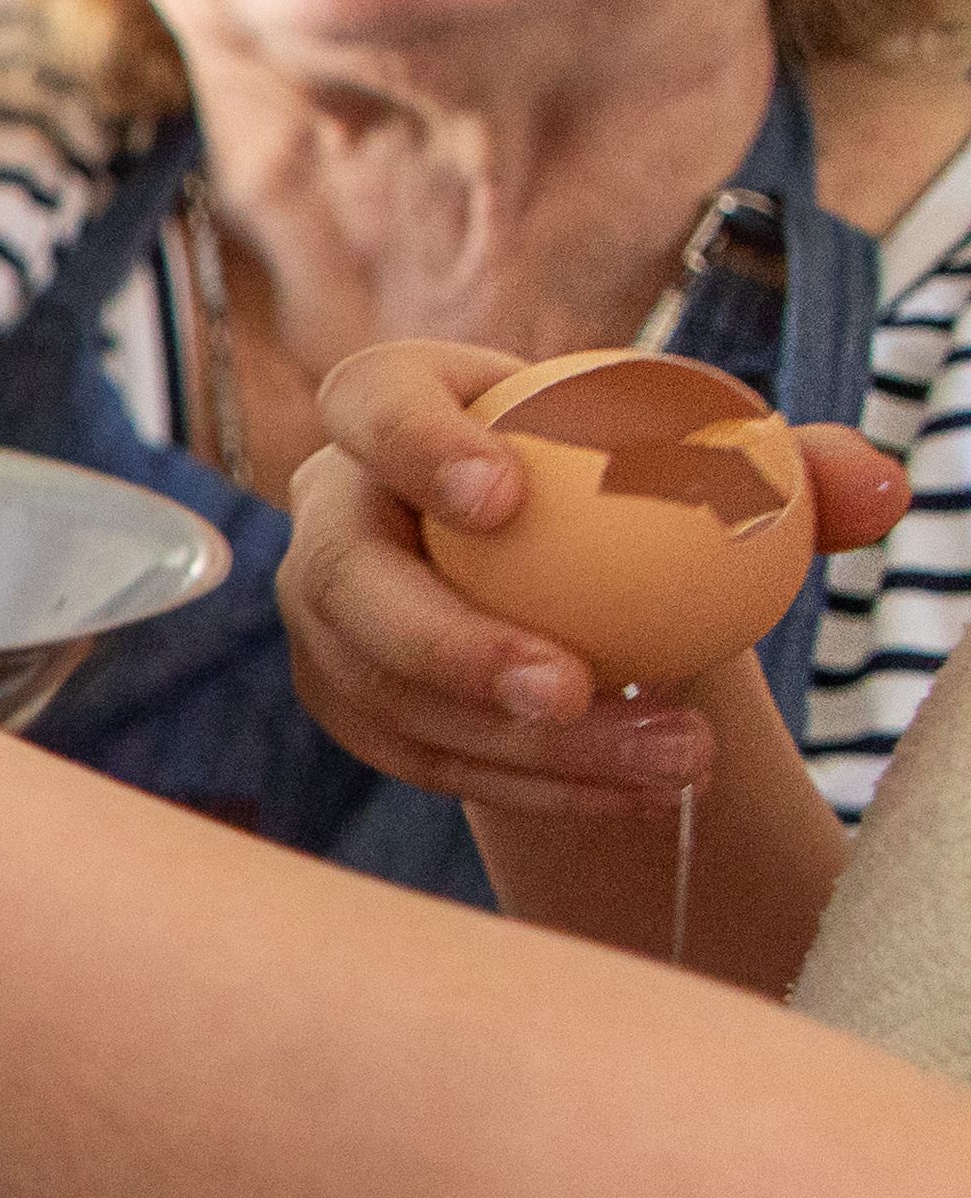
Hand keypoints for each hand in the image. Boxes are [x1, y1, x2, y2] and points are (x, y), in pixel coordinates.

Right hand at [277, 335, 908, 815]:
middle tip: (571, 686)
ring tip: (666, 758)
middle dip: (446, 642)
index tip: (505, 499)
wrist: (587, 573)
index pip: (372, 406)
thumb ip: (792, 468)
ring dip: (517, 744)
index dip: (415, 448)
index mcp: (399, 404)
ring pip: (380, 690)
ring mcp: (324, 616)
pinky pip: (420, 759)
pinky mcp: (348, 701)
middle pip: (341, 577)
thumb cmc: (639, 487)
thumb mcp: (712, 460)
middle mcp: (334, 509)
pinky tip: (635, 794)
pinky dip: (528, 786)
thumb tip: (873, 488)